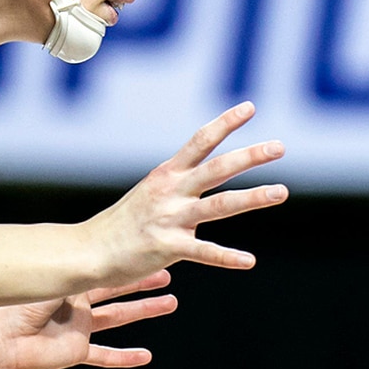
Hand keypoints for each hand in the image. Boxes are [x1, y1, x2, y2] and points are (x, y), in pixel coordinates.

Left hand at [0, 271, 178, 368]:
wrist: (4, 341)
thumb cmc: (21, 308)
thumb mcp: (54, 282)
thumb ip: (77, 272)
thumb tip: (100, 254)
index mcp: (71, 286)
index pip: (104, 272)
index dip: (126, 266)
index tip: (147, 255)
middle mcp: (78, 306)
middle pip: (117, 293)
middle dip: (142, 284)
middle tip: (166, 275)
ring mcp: (80, 329)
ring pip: (118, 319)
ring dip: (143, 312)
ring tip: (169, 304)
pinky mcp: (77, 351)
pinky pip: (105, 355)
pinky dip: (125, 357)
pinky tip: (145, 357)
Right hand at [87, 102, 288, 284]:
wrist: (88, 251)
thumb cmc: (123, 224)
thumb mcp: (151, 193)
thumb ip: (181, 184)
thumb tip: (208, 177)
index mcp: (167, 175)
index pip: (200, 141)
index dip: (225, 123)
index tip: (250, 107)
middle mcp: (171, 191)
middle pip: (218, 167)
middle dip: (250, 156)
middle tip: (280, 146)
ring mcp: (169, 218)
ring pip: (219, 204)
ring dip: (253, 197)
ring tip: (281, 191)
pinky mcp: (167, 247)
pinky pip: (203, 252)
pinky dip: (227, 257)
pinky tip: (249, 261)